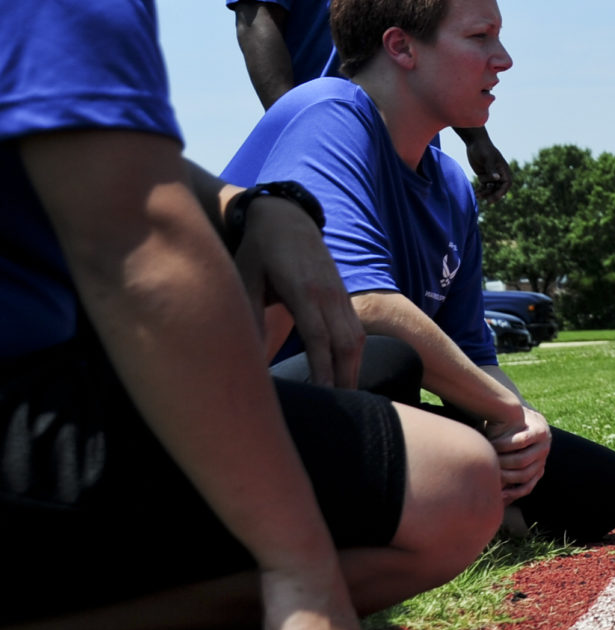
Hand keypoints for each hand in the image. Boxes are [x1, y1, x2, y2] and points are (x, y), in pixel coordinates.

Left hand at [233, 196, 363, 389]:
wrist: (286, 218)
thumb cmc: (258, 250)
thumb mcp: (245, 278)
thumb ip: (249, 314)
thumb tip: (244, 354)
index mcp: (303, 290)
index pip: (318, 338)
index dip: (323, 370)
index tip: (324, 396)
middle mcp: (328, 294)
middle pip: (346, 344)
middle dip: (346, 379)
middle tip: (342, 411)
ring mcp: (339, 294)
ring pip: (357, 339)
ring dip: (354, 370)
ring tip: (347, 399)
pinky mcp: (343, 296)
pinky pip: (356, 331)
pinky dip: (354, 356)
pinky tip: (347, 374)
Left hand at [456, 128, 512, 200]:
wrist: (475, 143)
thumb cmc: (483, 148)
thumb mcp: (487, 158)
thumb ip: (491, 169)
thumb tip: (497, 178)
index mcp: (503, 169)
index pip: (506, 184)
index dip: (502, 191)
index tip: (495, 197)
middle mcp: (499, 174)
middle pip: (499, 188)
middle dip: (493, 195)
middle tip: (487, 202)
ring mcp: (491, 175)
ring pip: (491, 189)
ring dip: (485, 194)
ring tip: (477, 196)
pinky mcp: (484, 176)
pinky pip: (484, 186)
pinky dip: (481, 191)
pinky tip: (475, 194)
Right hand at [485, 403, 551, 502]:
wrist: (520, 415)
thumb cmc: (506, 442)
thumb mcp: (507, 459)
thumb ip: (501, 475)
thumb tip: (489, 501)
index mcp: (537, 469)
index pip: (526, 487)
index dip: (511, 493)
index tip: (495, 495)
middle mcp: (543, 459)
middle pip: (523, 474)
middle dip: (504, 476)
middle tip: (488, 474)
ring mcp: (544, 446)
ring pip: (522, 460)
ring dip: (503, 461)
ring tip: (488, 459)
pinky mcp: (540, 432)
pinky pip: (521, 441)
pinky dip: (505, 444)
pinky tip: (492, 443)